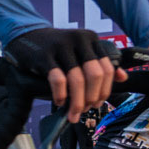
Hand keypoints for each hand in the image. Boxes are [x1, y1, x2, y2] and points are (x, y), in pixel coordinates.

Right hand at [5, 29, 119, 121]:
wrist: (25, 35)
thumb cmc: (54, 48)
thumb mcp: (80, 51)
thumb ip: (100, 63)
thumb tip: (122, 77)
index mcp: (91, 39)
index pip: (107, 68)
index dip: (105, 90)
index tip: (97, 103)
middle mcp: (79, 40)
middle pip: (95, 75)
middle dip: (91, 98)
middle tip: (84, 110)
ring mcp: (61, 46)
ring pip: (77, 80)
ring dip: (77, 102)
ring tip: (72, 112)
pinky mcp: (44, 55)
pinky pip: (58, 79)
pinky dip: (60, 95)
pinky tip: (59, 101)